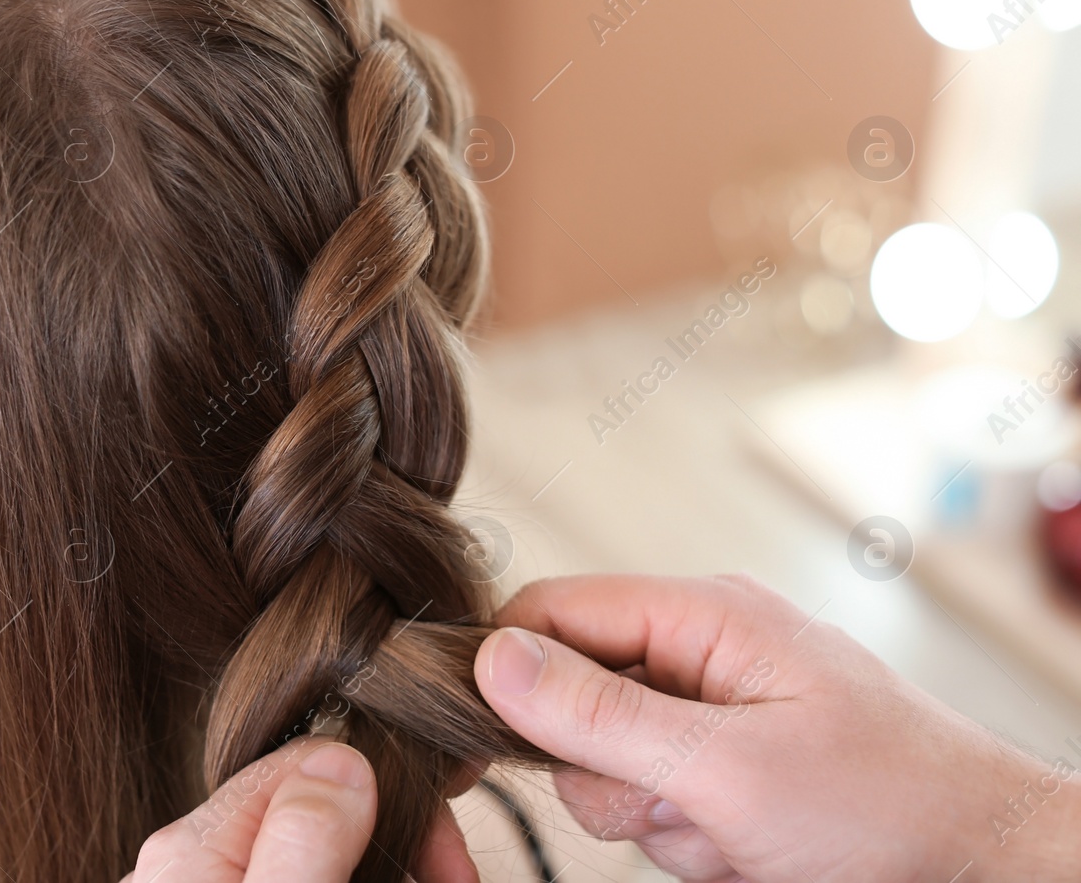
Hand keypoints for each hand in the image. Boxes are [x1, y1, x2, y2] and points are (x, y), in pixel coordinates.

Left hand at [123, 736, 478, 881]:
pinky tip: (406, 880)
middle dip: (402, 834)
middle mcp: (199, 870)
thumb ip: (299, 844)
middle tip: (459, 878)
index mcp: (193, 851)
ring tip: (449, 881)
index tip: (448, 828)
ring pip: (326, 855)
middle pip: (319, 814)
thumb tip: (344, 756)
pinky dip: (364, 876)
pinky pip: (308, 878)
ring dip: (395, 865)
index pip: (303, 763)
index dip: (387, 784)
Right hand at [474, 574, 1080, 882]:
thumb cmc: (891, 807)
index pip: (552, 609)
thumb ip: (602, 714)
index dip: (503, 668)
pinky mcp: (719, 769)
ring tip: (731, 833)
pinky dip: (680, 838)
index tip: (477, 736)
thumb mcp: (730, 769)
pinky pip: (647, 801)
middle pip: (570, 694)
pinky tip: (742, 848)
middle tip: (673, 802)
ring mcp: (708, 714)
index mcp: (703, 613)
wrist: (989, 870)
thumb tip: (491, 660)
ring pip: (602, 762)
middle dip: (605, 769)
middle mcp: (698, 650)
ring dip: (649, 815)